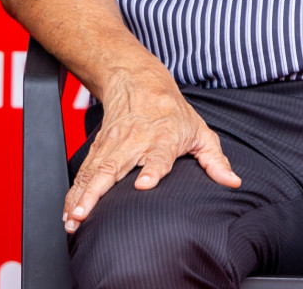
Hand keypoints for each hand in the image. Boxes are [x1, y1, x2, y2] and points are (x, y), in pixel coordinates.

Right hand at [63, 68, 238, 231]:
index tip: (143, 185)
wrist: (137, 83)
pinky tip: (69, 210)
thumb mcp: (200, 132)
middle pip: (112, 169)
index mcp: (161, 139)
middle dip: (96, 193)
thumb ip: (215, 161)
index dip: (151, 171)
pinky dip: (74, 191)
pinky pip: (84, 172)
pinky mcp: (98, 148)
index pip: (156, 157)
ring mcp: (111, 145)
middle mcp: (132, 142)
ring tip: (72, 219)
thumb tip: (233, 182)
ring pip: (92, 173)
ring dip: (80, 196)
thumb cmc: (171, 112)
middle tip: (85, 215)